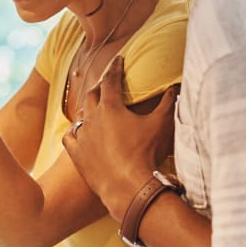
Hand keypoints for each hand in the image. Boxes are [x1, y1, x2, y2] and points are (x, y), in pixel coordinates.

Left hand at [62, 55, 177, 219]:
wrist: (128, 187)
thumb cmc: (146, 153)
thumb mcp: (162, 125)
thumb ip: (168, 103)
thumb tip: (175, 87)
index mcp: (111, 106)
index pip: (111, 79)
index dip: (115, 67)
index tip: (119, 59)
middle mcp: (93, 117)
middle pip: (92, 94)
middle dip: (100, 85)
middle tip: (107, 82)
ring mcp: (83, 137)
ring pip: (81, 115)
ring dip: (88, 108)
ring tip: (94, 107)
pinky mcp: (77, 155)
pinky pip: (70, 137)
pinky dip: (74, 131)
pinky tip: (78, 131)